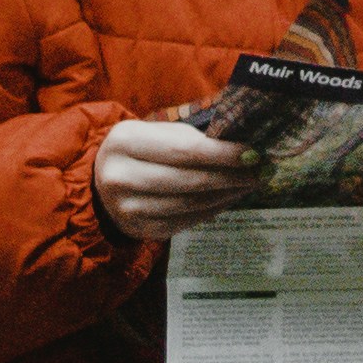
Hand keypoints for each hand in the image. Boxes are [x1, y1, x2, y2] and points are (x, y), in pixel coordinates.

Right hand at [96, 114, 258, 241]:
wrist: (102, 181)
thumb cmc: (141, 150)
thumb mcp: (156, 132)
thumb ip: (192, 138)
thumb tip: (243, 148)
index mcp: (125, 141)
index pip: (184, 149)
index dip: (223, 154)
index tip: (253, 153)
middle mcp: (120, 176)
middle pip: (190, 180)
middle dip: (231, 176)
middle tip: (260, 171)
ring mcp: (127, 208)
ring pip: (190, 204)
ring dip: (227, 194)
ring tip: (249, 184)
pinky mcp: (137, 229)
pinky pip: (184, 221)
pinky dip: (212, 210)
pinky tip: (227, 198)